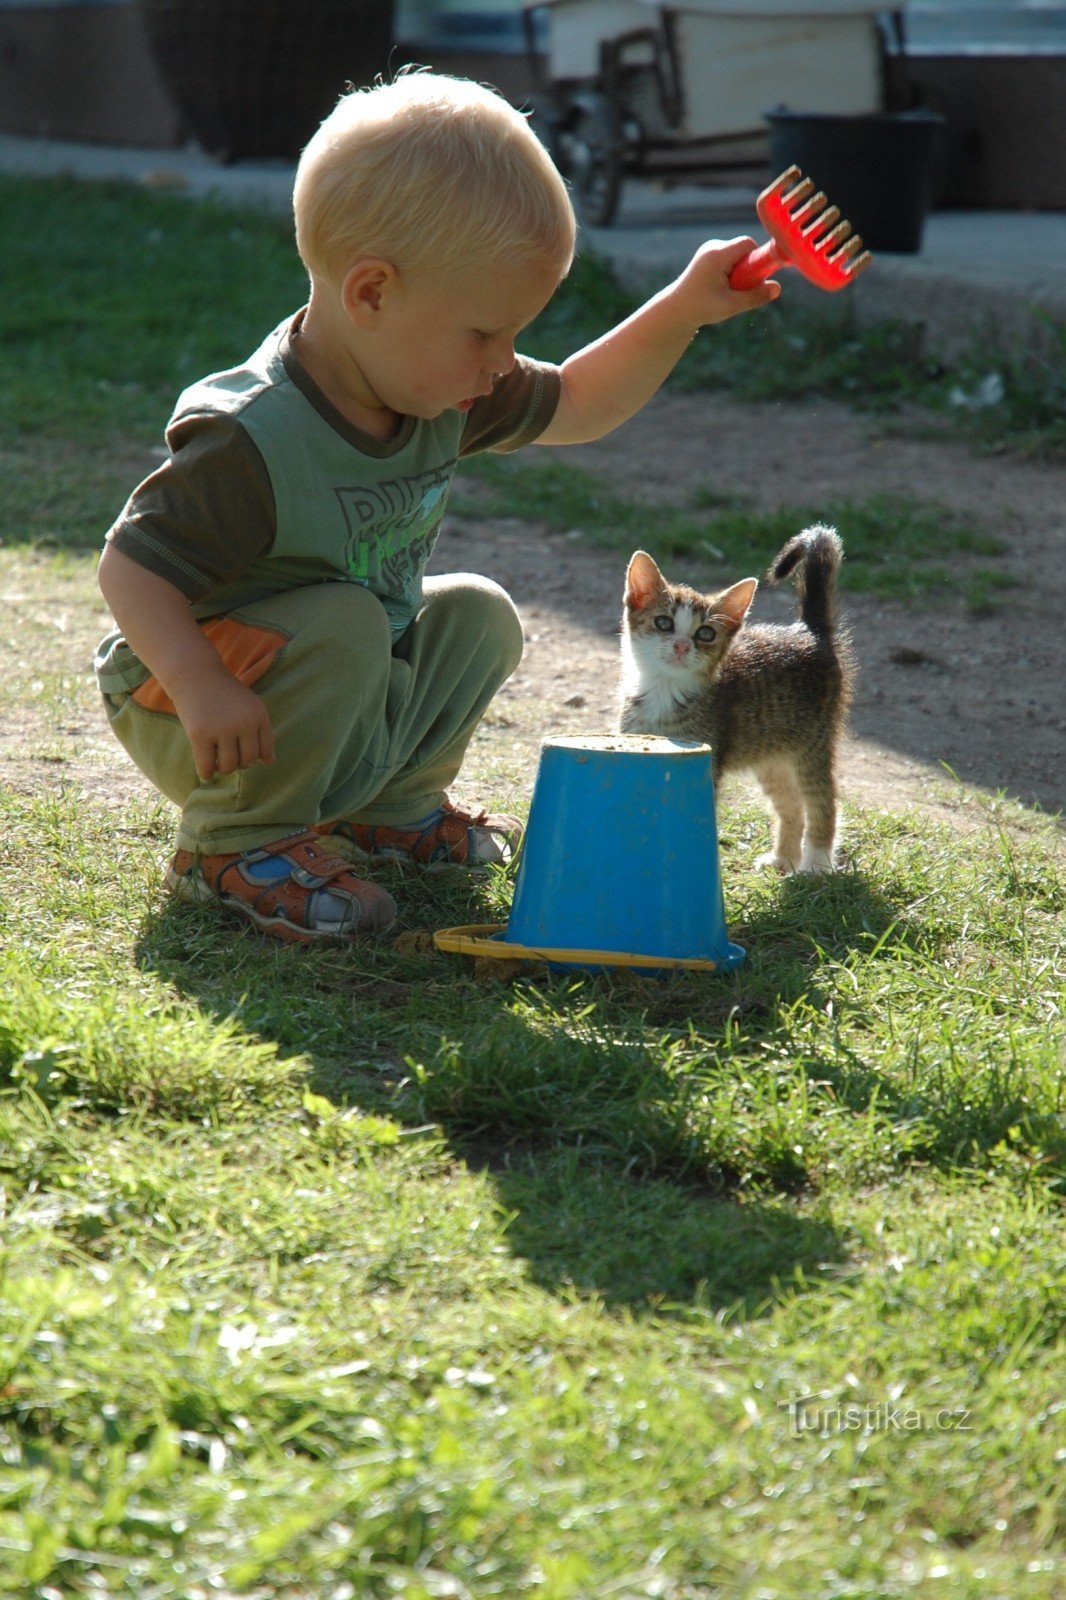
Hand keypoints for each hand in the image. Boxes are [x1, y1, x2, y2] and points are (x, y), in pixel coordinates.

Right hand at [169, 667, 275, 781]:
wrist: (195, 674)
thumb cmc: (223, 693)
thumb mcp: (249, 706)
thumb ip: (260, 730)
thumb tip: (268, 762)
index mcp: (259, 715)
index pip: (265, 751)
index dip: (255, 757)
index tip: (243, 753)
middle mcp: (244, 723)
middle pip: (247, 761)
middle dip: (238, 763)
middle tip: (227, 756)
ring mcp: (222, 729)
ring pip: (228, 766)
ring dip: (222, 769)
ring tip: (216, 761)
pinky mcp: (200, 734)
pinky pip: (206, 766)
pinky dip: (206, 774)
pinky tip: (204, 771)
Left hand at [672, 236, 780, 328]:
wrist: (675, 310)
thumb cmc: (700, 308)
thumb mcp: (730, 305)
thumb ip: (755, 297)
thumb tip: (778, 289)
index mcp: (717, 255)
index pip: (748, 244)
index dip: (757, 259)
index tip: (757, 277)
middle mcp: (713, 247)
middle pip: (744, 249)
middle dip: (748, 268)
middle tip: (740, 289)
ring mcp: (710, 250)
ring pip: (738, 255)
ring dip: (740, 272)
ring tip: (727, 291)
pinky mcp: (709, 255)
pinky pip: (730, 258)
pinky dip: (732, 272)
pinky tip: (722, 287)